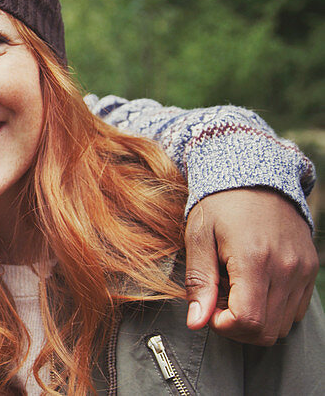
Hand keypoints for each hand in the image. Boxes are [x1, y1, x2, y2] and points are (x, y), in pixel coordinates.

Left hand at [183, 187, 317, 344]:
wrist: (254, 176)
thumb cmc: (219, 204)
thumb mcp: (198, 237)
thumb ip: (198, 282)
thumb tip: (196, 323)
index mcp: (255, 259)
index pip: (248, 320)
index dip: (223, 326)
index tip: (207, 310)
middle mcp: (286, 268)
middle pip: (267, 330)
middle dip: (237, 329)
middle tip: (216, 305)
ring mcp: (302, 270)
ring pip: (283, 324)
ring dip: (255, 321)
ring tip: (233, 294)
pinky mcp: (309, 268)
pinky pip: (295, 309)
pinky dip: (272, 310)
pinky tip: (252, 289)